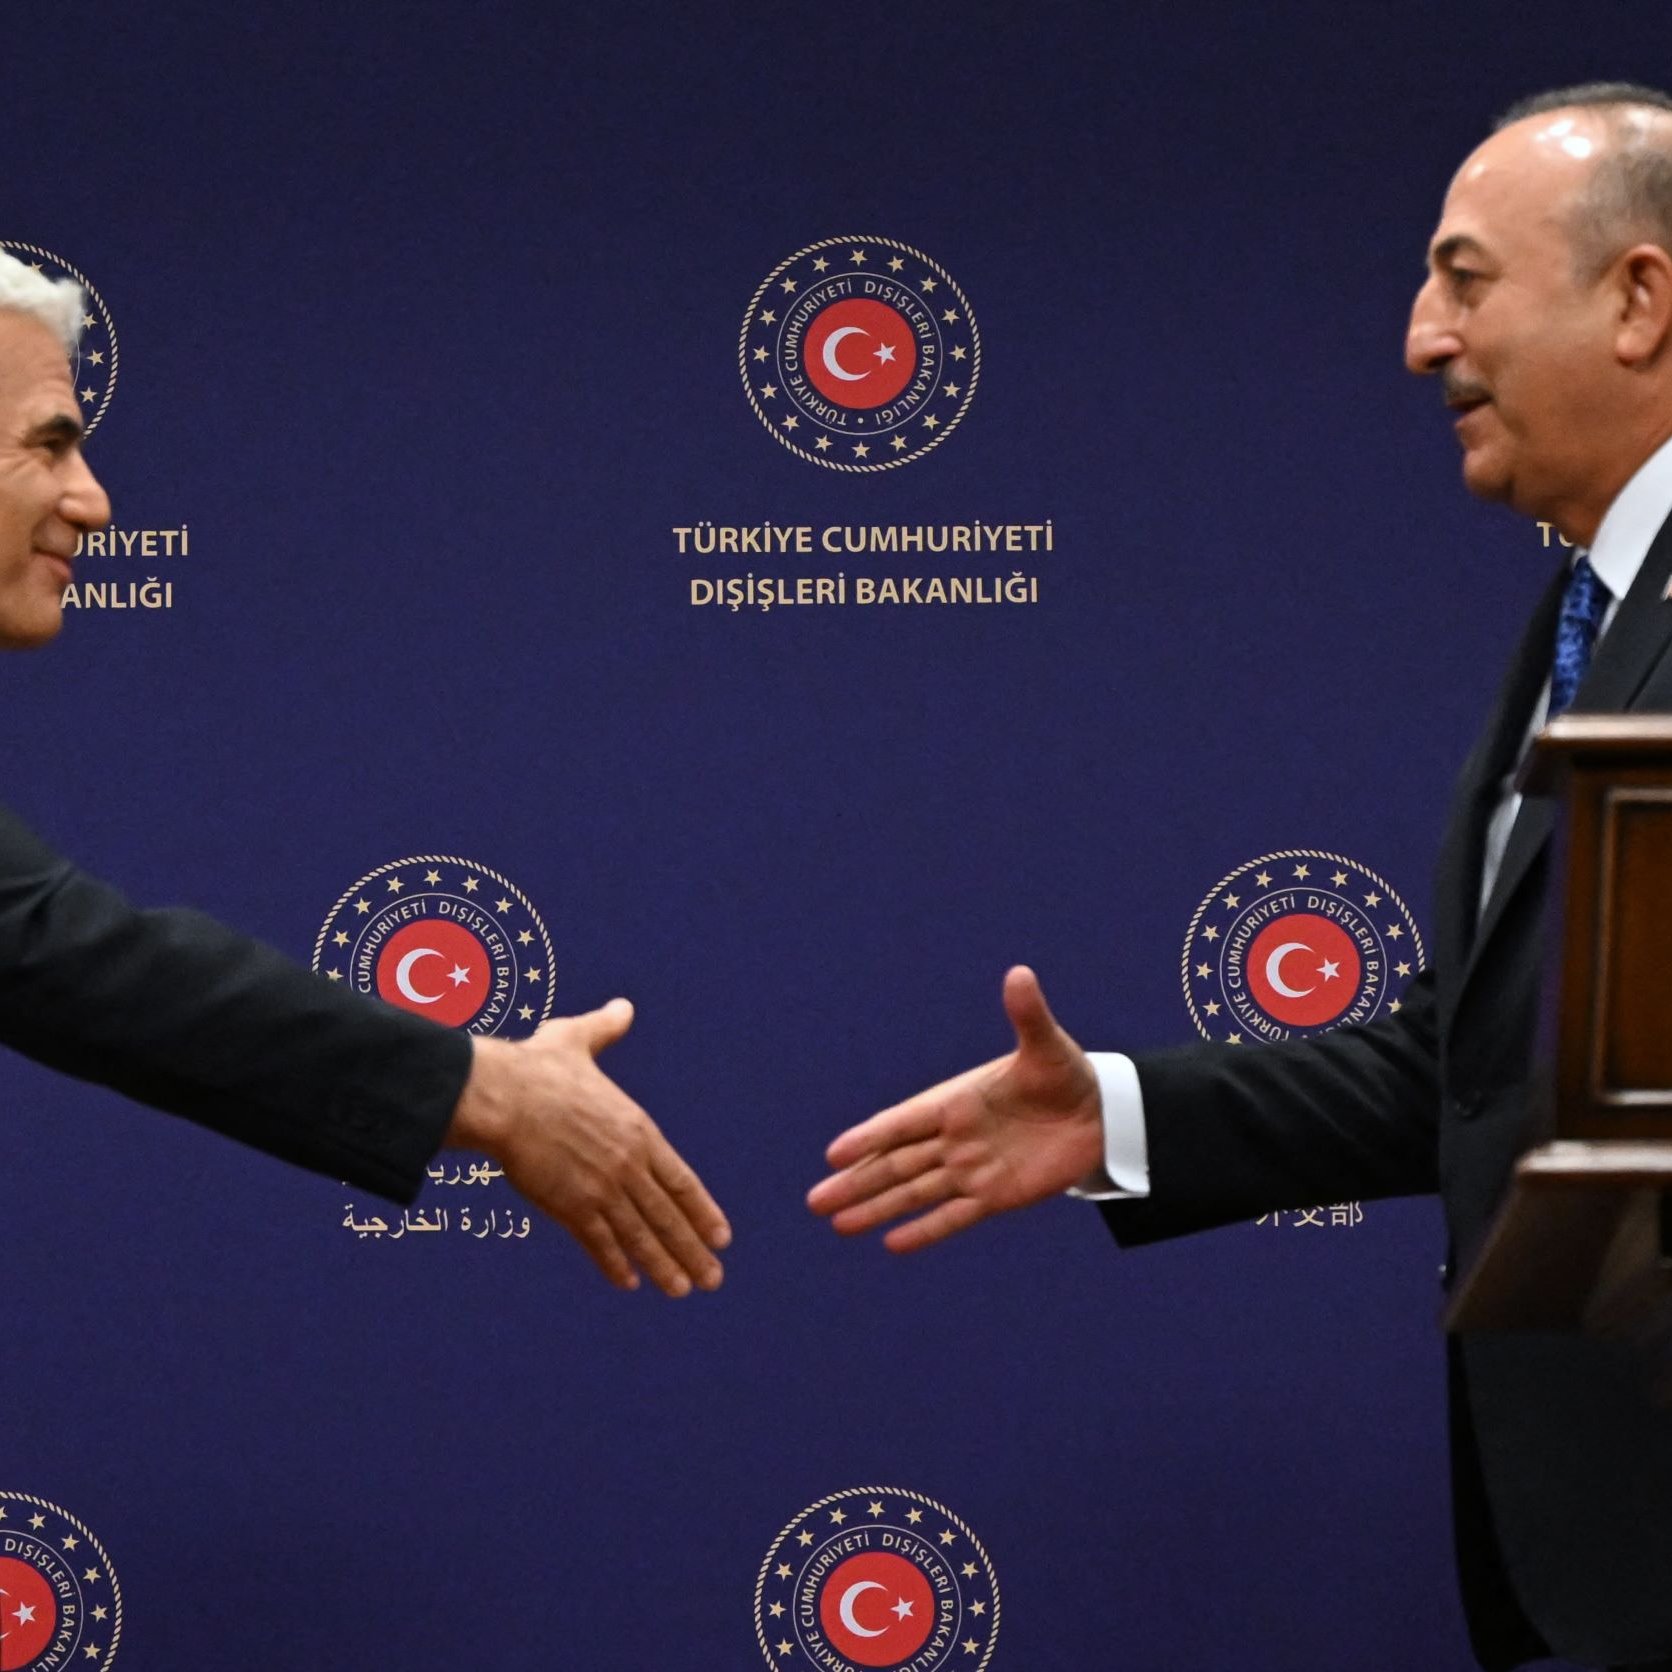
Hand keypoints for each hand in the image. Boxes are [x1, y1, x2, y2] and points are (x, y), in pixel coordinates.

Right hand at [447, 998, 729, 1295]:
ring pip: (639, 1235)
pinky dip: (614, 1264)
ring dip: (663, 1265)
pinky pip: (598, 1242)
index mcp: (637, 1130)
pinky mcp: (568, 1206)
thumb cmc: (537, 1067)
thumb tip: (623, 1007)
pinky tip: (629, 1283)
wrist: (502, 1095)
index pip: (680, 1180)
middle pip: (667, 1215)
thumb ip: (606, 1030)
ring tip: (683, 1288)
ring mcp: (600, 1188)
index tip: (721, 1235)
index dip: (701, 1211)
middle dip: (692, 1250)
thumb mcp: (579, 1040)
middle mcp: (626, 1163)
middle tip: (713, 1278)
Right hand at [807, 966, 1103, 1251]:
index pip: (904, 1122)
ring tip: (838, 1224)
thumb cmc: (1065, 1073)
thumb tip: (1020, 974)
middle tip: (815, 1201)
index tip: (835, 1155)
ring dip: (877, 1208)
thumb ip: (1028, 1016)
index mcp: (956, 1101)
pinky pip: (953, 1215)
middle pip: (896, 1164)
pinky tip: (892, 1243)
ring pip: (914, 1193)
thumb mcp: (1047, 1046)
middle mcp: (954, 1138)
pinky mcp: (995, 1196)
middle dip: (857, 1182)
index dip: (871, 1138)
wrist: (1099, 1113)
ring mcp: (972, 1169)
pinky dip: (924, 1230)